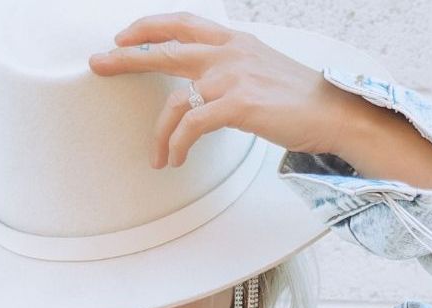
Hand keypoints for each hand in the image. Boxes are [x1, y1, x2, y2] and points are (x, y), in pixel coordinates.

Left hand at [88, 11, 354, 168]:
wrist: (333, 113)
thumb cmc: (299, 100)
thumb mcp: (262, 70)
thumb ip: (232, 70)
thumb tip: (207, 89)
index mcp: (235, 41)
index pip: (183, 24)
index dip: (150, 27)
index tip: (124, 37)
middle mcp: (230, 52)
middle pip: (166, 48)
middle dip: (127, 57)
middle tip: (99, 64)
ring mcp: (233, 76)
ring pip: (176, 99)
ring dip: (160, 132)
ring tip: (157, 155)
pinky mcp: (239, 105)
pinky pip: (193, 125)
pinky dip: (178, 144)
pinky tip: (175, 159)